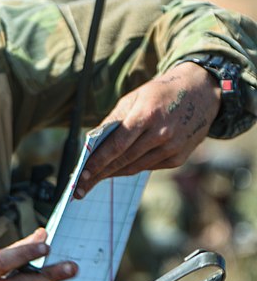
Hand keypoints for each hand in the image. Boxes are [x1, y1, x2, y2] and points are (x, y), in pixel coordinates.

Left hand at [76, 62, 218, 197]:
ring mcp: (173, 148)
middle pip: (124, 160)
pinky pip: (148, 166)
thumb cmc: (159, 94)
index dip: (98, 162)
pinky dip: (131, 168)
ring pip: (135, 167)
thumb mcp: (134, 98)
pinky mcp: (179, 158)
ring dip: (113, 174)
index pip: (116, 145)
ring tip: (93, 180)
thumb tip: (92, 141)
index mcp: (147, 115)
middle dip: (99, 175)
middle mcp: (161, 134)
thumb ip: (113, 120)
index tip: (82, 175)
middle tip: (80, 187)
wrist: (201, 93)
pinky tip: (117, 170)